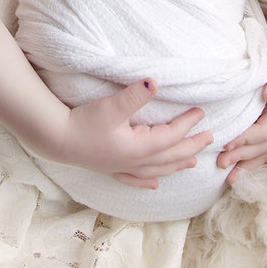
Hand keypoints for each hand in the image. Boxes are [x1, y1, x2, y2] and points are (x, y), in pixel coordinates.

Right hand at [59, 79, 212, 188]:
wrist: (57, 139)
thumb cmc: (84, 122)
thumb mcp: (111, 106)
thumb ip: (135, 95)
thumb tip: (155, 82)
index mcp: (139, 147)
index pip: (172, 136)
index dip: (188, 124)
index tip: (201, 112)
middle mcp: (135, 162)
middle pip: (171, 156)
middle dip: (191, 147)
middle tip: (210, 139)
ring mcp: (123, 168)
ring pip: (158, 170)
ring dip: (176, 165)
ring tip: (192, 163)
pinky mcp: (111, 169)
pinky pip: (136, 180)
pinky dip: (148, 182)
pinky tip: (155, 185)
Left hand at [218, 43, 266, 181]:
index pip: (265, 133)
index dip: (245, 140)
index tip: (226, 144)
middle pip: (262, 148)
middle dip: (241, 157)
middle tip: (220, 163)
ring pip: (263, 154)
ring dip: (245, 165)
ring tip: (228, 178)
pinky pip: (264, 152)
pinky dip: (251, 162)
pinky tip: (239, 172)